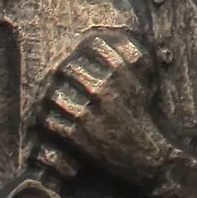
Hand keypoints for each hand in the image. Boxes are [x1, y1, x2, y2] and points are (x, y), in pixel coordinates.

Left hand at [39, 34, 175, 194]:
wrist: (146, 155)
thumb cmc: (142, 118)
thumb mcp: (141, 86)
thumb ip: (128, 63)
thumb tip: (112, 43)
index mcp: (120, 73)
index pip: (93, 47)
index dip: (84, 50)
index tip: (81, 58)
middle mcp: (102, 88)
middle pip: (69, 68)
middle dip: (64, 74)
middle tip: (62, 81)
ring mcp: (87, 111)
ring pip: (54, 95)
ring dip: (52, 99)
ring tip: (54, 103)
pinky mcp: (77, 134)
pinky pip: (51, 121)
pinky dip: (50, 121)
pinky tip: (56, 123)